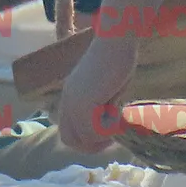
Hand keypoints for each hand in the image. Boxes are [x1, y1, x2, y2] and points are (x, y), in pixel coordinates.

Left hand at [57, 34, 137, 152]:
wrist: (116, 40)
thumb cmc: (117, 61)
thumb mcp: (106, 92)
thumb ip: (100, 110)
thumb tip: (106, 134)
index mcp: (70, 97)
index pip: (67, 133)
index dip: (86, 141)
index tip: (107, 134)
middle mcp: (67, 100)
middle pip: (69, 140)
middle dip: (92, 145)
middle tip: (113, 132)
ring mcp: (73, 101)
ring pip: (85, 139)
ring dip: (105, 134)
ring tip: (117, 113)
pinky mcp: (83, 101)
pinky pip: (95, 131)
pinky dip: (111, 127)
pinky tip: (118, 108)